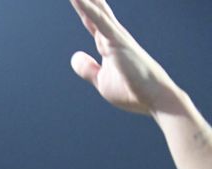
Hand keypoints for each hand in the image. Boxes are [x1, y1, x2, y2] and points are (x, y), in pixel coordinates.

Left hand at [69, 0, 180, 115]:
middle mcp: (114, 36)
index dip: (85, 9)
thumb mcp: (101, 80)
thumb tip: (75, 56)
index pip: (93, 22)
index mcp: (108, 44)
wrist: (153, 98)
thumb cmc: (131, 91)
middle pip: (96, 11)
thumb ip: (88, 68)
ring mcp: (116, 37)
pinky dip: (90, 10)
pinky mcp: (118, 42)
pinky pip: (100, 22)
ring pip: (97, 12)